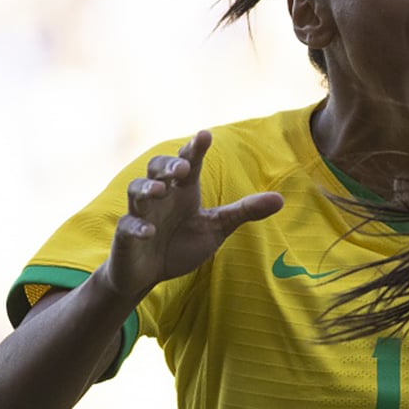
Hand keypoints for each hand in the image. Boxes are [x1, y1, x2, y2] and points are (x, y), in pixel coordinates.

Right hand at [104, 130, 283, 298]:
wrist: (149, 274)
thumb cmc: (182, 244)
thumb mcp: (217, 227)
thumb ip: (244, 211)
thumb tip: (281, 199)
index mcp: (183, 190)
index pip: (188, 161)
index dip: (194, 147)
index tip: (205, 134)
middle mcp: (161, 195)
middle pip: (157, 168)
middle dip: (168, 165)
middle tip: (183, 167)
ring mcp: (141, 213)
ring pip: (136, 190)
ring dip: (147, 188)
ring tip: (161, 190)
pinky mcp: (127, 235)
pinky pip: (127, 226)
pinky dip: (137, 227)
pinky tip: (148, 231)